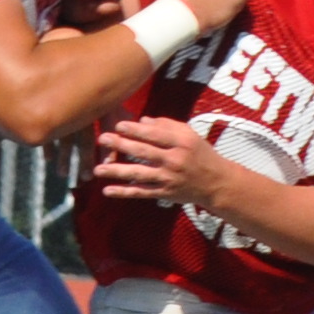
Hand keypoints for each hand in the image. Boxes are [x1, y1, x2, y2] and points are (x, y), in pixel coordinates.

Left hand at [90, 113, 230, 209]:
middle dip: (121, 145)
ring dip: (116, 172)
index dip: (136, 130)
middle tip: (102, 139)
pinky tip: (107, 191)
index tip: (118, 125)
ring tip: (97, 169)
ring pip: (139, 174)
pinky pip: (141, 193)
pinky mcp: (164, 194)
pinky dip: (124, 192)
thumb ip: (166, 125)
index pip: (156, 134)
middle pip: (144, 152)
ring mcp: (168, 179)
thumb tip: (142, 120)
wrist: (216, 183)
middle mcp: (175, 160)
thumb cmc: (200, 153)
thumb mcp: (189, 135)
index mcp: (182, 142)